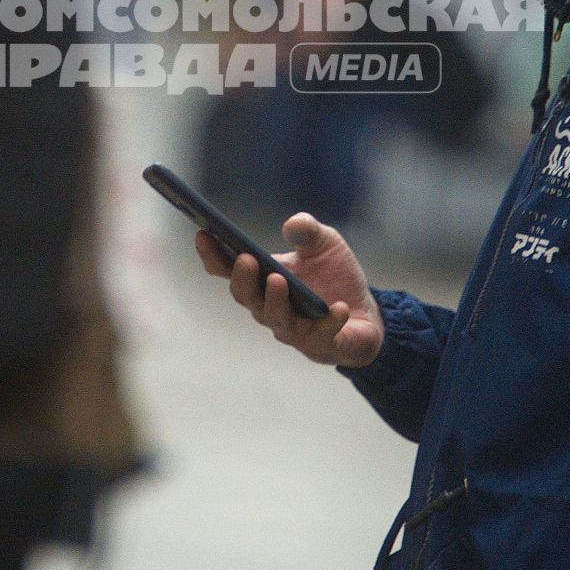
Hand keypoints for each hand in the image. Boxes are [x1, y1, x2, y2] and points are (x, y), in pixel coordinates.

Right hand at [196, 211, 384, 367]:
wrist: (366, 312)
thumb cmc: (334, 276)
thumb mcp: (325, 243)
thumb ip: (308, 230)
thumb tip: (292, 225)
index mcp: (263, 280)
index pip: (229, 270)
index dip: (213, 254)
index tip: (204, 233)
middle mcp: (270, 307)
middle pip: (246, 297)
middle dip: (243, 279)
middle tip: (245, 259)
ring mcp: (293, 329)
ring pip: (275, 319)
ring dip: (274, 301)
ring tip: (278, 280)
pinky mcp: (321, 344)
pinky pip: (321, 336)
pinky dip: (329, 322)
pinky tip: (337, 308)